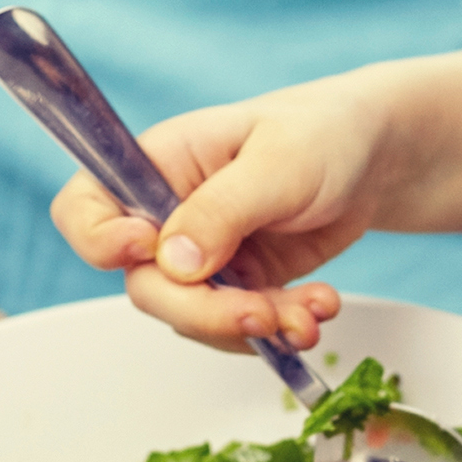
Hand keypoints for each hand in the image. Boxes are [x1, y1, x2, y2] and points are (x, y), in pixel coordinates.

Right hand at [45, 85, 385, 352]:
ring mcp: (202, 255)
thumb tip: (171, 263)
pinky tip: (317, 311)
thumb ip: (223, 210)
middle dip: (204, 311)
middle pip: (147, 285)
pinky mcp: (239, 283)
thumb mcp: (278, 162)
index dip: (100, 242)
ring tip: (311, 313)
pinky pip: (238, 325)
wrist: (377, 157)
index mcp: (158, 165)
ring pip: (195, 317)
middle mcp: (167, 214)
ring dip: (252, 326)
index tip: (148, 251)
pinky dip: (277, 329)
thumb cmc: (323, 132)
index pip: (85, 210)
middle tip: (259, 316)